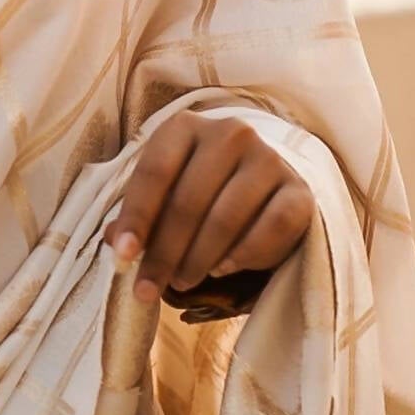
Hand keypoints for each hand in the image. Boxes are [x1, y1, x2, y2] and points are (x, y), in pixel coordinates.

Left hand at [102, 111, 313, 303]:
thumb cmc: (201, 187)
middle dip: (164, 252)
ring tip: (182, 280)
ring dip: (199, 258)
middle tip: (148, 288)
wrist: (264, 182)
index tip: (122, 257)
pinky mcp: (299, 191)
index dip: (136, 218)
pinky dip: (246, 254)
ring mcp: (268, 159)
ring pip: (226, 218)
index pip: (155, 172)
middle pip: (188, 200)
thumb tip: (114, 243)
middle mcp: (229, 133)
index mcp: (186, 126)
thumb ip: (142, 212)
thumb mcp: (167, 190)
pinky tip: (224, 268)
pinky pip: (272, 228)